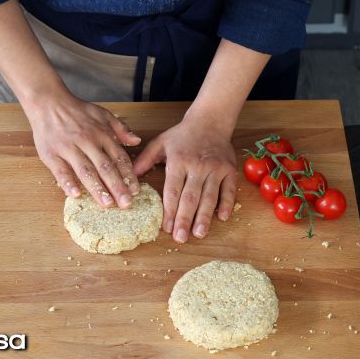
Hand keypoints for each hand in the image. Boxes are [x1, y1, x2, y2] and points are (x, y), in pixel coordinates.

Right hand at [26, 92, 141, 207]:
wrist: (48, 102)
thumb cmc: (77, 110)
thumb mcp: (103, 114)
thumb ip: (121, 128)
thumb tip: (136, 141)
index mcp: (102, 134)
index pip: (119, 158)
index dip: (128, 175)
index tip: (136, 191)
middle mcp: (87, 141)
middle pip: (105, 167)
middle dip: (117, 187)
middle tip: (126, 204)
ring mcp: (69, 148)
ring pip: (85, 171)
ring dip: (97, 189)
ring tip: (107, 204)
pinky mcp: (51, 154)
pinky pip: (60, 170)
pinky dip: (68, 182)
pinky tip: (76, 194)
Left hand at [133, 111, 237, 242]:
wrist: (210, 121)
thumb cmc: (182, 135)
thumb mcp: (159, 143)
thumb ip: (144, 160)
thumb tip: (130, 178)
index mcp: (178, 160)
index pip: (173, 190)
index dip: (169, 210)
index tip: (166, 227)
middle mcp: (197, 166)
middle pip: (190, 197)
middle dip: (185, 219)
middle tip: (180, 238)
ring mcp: (215, 169)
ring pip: (209, 196)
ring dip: (204, 217)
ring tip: (199, 233)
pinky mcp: (229, 170)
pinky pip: (228, 190)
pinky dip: (226, 204)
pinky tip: (221, 218)